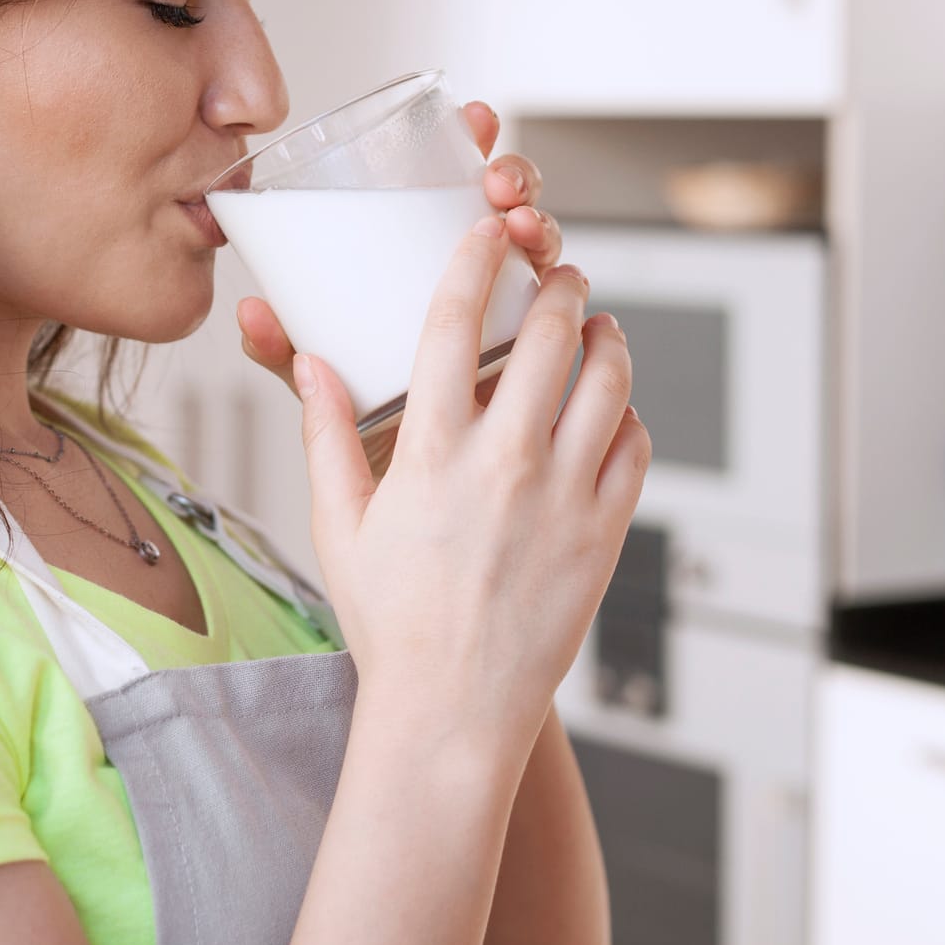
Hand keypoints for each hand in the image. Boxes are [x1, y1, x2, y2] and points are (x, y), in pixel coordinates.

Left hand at [235, 100, 562, 451]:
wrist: (415, 531)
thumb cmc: (370, 447)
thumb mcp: (322, 392)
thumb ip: (289, 359)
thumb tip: (250, 314)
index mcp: (422, 267)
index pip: (452, 182)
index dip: (470, 140)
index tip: (473, 123)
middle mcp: (479, 281)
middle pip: (512, 203)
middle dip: (519, 177)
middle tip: (501, 187)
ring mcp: (519, 317)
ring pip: (545, 251)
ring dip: (543, 225)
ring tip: (525, 231)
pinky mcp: (548, 365)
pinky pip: (573, 322)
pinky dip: (574, 302)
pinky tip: (573, 296)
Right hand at [292, 216, 649, 752]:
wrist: (453, 711)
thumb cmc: (392, 622)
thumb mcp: (340, 524)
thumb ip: (327, 434)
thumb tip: (310, 361)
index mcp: (430, 454)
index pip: (455, 324)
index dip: (475, 262)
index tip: (485, 233)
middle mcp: (504, 464)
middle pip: (549, 334)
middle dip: (558, 284)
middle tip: (557, 273)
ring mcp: (564, 497)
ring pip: (608, 379)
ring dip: (606, 336)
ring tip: (596, 326)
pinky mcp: (604, 533)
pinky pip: (634, 445)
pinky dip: (627, 413)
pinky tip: (608, 409)